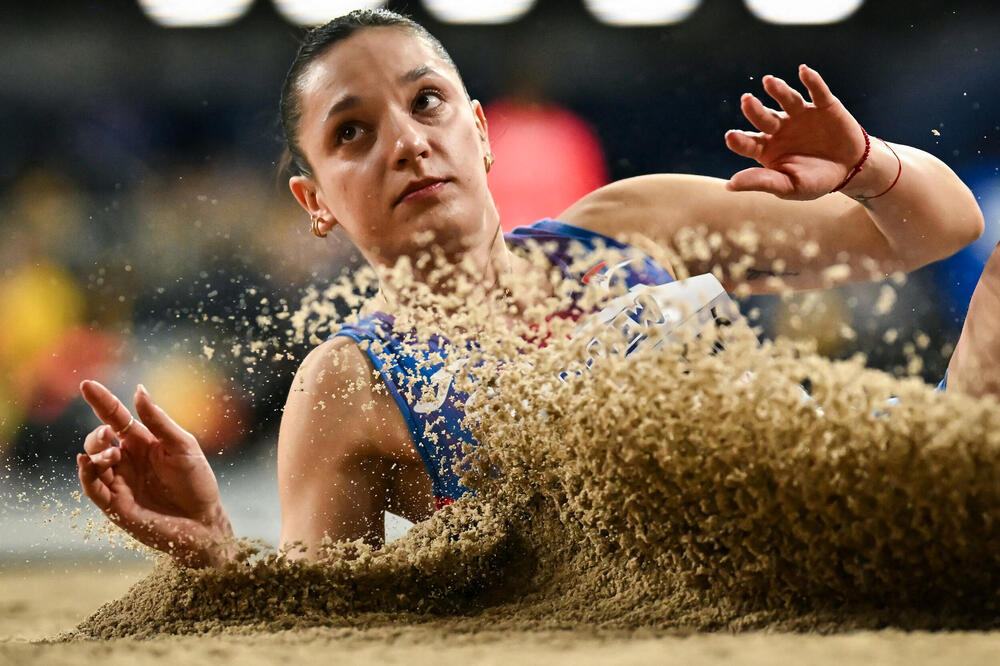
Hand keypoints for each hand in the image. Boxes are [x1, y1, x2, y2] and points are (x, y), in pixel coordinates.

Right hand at [76, 380, 234, 566]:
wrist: (203, 522)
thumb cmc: (197, 482)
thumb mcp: (182, 445)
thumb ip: (158, 421)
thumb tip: (138, 390)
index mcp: (143, 442)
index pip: (116, 417)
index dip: (101, 401)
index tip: (87, 384)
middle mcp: (127, 460)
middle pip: (99, 440)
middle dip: (98, 434)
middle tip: (109, 435)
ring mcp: (119, 482)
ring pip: (93, 461)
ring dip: (96, 453)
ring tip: (111, 453)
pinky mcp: (115, 505)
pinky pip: (93, 488)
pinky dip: (86, 474)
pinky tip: (87, 463)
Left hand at [725, 64, 865, 200]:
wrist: (850, 169)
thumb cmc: (815, 181)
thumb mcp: (789, 186)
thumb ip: (763, 182)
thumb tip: (729, 185)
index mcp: (767, 148)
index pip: (748, 143)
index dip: (739, 140)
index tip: (730, 136)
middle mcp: (779, 128)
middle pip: (764, 118)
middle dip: (755, 109)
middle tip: (747, 100)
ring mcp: (800, 115)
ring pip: (787, 100)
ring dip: (779, 90)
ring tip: (769, 82)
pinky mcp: (824, 106)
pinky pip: (817, 91)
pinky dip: (812, 81)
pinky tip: (804, 71)